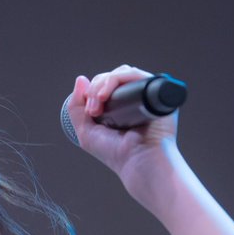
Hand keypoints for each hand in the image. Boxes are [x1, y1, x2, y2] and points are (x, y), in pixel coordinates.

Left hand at [66, 65, 181, 204]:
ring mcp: (145, 93)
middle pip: (112, 77)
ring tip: (99, 105)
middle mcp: (133, 97)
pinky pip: (136, 75)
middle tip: (93, 111)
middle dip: (96, 89)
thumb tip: (80, 79)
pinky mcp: (156, 90)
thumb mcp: (86, 131)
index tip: (89, 111)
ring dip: (104, 84)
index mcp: (118, 106)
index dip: (92, 92)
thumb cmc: (115, 153)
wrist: (138, 161)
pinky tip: (107, 95)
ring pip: (122, 72)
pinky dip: (118, 79)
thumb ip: (77, 107)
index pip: (104, 85)